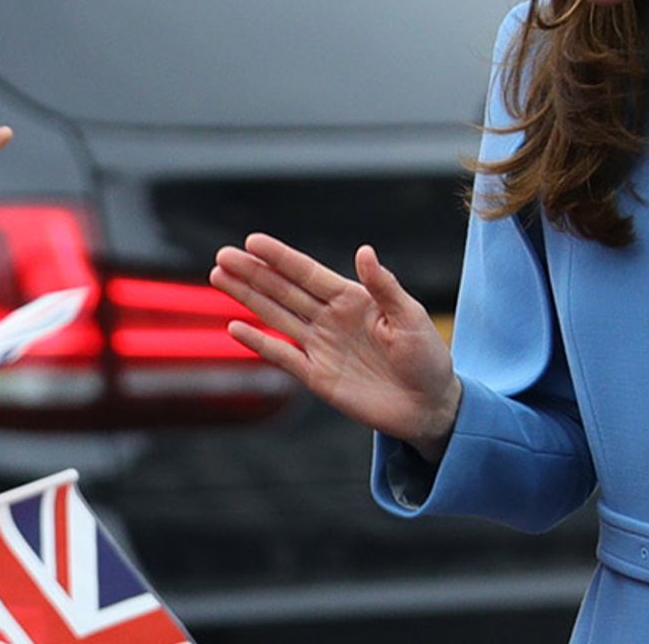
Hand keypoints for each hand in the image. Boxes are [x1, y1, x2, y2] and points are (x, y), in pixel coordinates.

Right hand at [211, 235, 461, 460]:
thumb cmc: (427, 357)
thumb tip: (364, 250)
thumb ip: (384, 286)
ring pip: (276, 317)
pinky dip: (259, 342)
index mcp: (353, 299)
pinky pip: (283, 356)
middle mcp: (331, 319)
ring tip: (219, 278)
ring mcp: (321, 347)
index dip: (280, 258)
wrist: (429, 406)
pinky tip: (235, 327)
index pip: (308, 273)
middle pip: (283, 291)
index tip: (252, 242)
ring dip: (247, 299)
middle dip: (253, 273)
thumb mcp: (410, 317)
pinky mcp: (318, 377)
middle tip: (222, 256)